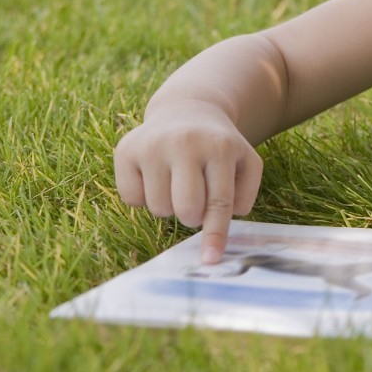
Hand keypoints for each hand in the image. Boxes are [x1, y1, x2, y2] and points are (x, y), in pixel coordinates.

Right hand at [114, 101, 263, 263]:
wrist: (187, 111)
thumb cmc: (219, 147)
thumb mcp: (245, 162)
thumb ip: (245, 195)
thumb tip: (224, 227)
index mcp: (220, 147)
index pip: (219, 202)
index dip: (215, 235)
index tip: (211, 260)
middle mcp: (185, 142)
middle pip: (185, 209)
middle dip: (191, 216)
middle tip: (195, 201)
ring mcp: (153, 144)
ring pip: (158, 208)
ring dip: (169, 206)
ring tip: (177, 182)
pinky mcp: (126, 149)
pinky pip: (131, 199)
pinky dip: (143, 196)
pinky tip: (155, 174)